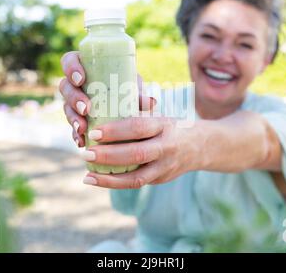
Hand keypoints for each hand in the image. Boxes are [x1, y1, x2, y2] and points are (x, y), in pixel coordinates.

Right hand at [59, 51, 155, 145]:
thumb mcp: (133, 89)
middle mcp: (76, 84)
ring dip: (73, 118)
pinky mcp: (77, 120)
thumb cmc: (128, 90)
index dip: (71, 68)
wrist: (129, 110)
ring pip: (67, 108)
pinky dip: (76, 135)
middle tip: (86, 108)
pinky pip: (72, 127)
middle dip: (73, 98)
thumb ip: (139, 94)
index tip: (81, 79)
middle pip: (65, 86)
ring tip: (83, 128)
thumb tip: (150, 102)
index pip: (70, 61)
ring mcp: (74, 103)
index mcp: (87, 67)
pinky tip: (81, 142)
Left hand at [81, 117, 202, 188]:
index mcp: (164, 125)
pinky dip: (114, 184)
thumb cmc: (169, 125)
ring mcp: (165, 166)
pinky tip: (96, 180)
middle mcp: (166, 147)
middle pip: (136, 154)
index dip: (115, 131)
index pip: (138, 127)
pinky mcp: (160, 179)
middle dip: (108, 155)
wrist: (199, 145)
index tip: (94, 132)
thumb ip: (138, 110)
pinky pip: (136, 184)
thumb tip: (106, 101)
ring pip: (137, 177)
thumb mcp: (158, 114)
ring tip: (87, 175)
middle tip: (86, 153)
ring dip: (109, 178)